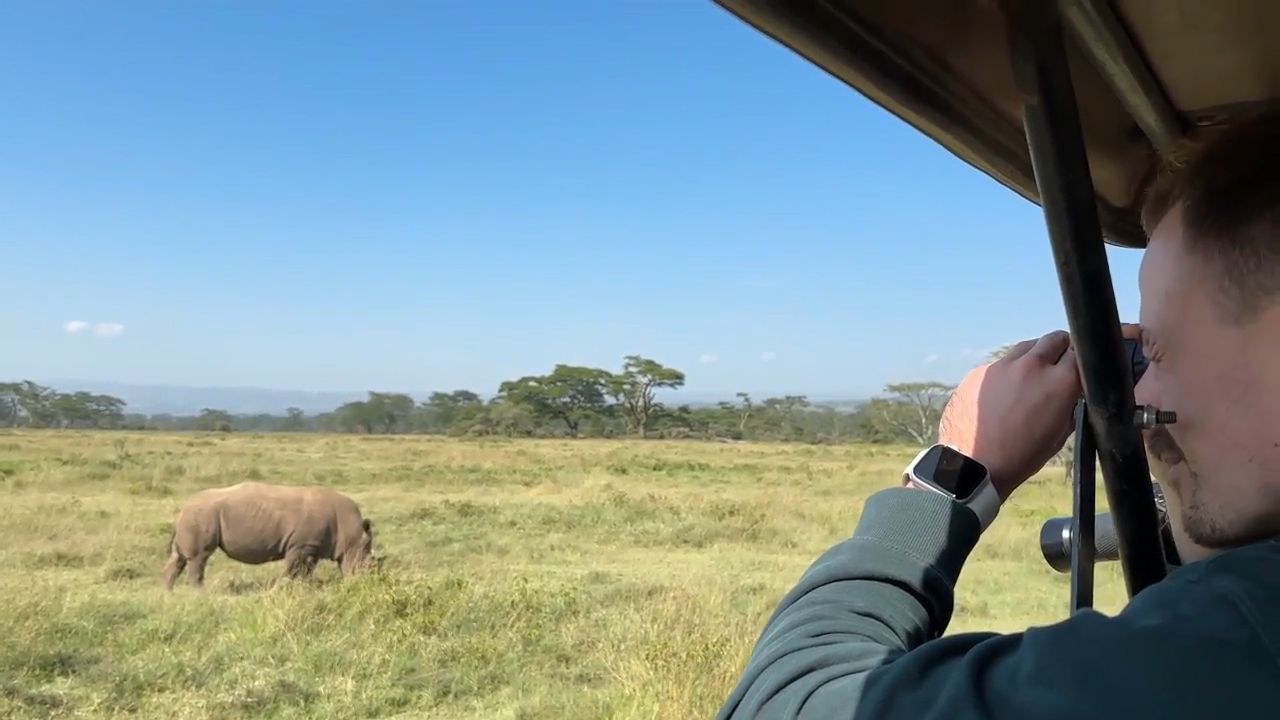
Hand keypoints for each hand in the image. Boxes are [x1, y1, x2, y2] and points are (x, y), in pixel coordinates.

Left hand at [937, 330, 1080, 499]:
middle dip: (1060, 349)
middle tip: (1057, 365)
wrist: (975, 464)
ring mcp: (1002, 365)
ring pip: (1026, 347)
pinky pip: (1000, 364)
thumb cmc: (1023, 455)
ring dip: (1033, 357)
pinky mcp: (979, 371)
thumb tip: (1070, 392)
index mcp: (1059, 381)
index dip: (1081, 360)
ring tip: (1030, 377)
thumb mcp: (1061, 433)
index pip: (1081, 352)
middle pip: (1054, 339)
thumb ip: (1069, 404)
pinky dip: (1007, 373)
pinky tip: (1002, 393)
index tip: (1078, 368)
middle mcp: (1032, 365)